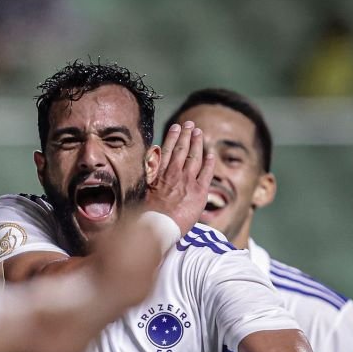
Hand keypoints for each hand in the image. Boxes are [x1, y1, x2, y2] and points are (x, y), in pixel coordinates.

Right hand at [146, 120, 213, 234]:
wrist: (159, 226)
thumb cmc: (146, 214)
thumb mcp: (141, 191)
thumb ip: (147, 176)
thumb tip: (148, 163)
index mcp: (159, 174)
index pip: (168, 150)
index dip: (172, 137)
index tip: (176, 127)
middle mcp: (174, 174)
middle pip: (182, 149)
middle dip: (186, 135)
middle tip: (190, 124)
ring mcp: (188, 181)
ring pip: (195, 157)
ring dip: (198, 143)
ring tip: (199, 132)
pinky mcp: (199, 192)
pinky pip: (207, 173)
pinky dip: (210, 162)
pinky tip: (211, 154)